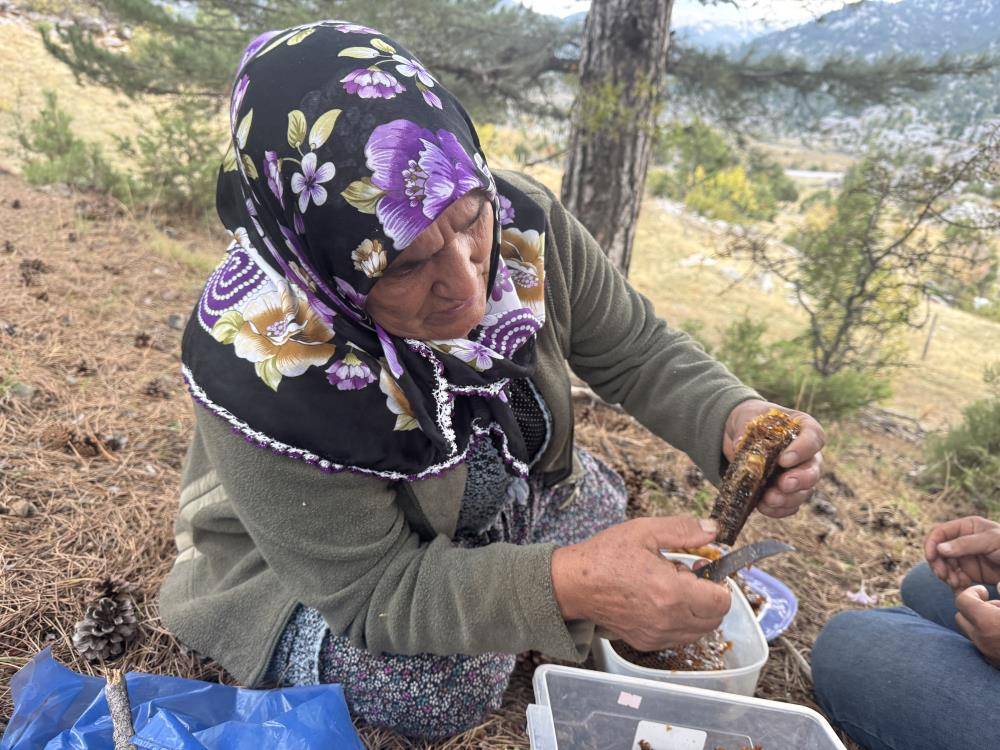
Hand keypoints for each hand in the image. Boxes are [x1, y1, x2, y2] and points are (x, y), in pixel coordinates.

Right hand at [551, 517, 731, 650]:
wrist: (573, 584)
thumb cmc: (605, 556)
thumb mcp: (645, 531)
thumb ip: (683, 530)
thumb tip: (712, 528)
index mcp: (672, 592)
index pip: (721, 601)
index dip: (719, 583)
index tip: (704, 568)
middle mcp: (668, 620)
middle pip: (714, 619)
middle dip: (709, 597)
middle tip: (687, 575)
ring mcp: (656, 635)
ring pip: (698, 632)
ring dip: (696, 611)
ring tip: (672, 589)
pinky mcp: (646, 642)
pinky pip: (678, 638)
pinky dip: (680, 623)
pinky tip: (660, 602)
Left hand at [723, 400, 824, 518]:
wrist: (741, 434)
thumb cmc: (751, 421)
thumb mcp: (747, 419)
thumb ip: (745, 431)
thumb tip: (739, 445)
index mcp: (803, 428)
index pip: (814, 437)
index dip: (803, 450)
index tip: (784, 460)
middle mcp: (807, 454)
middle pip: (814, 470)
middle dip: (800, 480)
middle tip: (783, 484)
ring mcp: (799, 475)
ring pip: (804, 492)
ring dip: (787, 499)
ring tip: (769, 499)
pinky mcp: (787, 493)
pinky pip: (790, 506)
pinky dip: (778, 509)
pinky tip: (763, 507)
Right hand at [926, 516, 999, 588]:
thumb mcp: (990, 541)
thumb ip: (965, 544)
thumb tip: (939, 549)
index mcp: (966, 527)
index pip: (940, 532)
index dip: (931, 544)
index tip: (931, 558)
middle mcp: (962, 541)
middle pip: (938, 551)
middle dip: (938, 564)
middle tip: (944, 576)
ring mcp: (965, 557)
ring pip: (944, 565)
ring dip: (945, 575)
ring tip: (956, 583)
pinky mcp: (970, 572)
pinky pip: (954, 577)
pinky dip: (954, 583)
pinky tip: (961, 587)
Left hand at [955, 585, 999, 666]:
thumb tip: (998, 585)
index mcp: (987, 623)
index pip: (962, 600)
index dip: (972, 592)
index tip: (985, 591)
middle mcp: (981, 639)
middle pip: (960, 616)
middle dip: (973, 608)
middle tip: (993, 606)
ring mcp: (986, 654)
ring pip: (971, 632)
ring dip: (980, 622)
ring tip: (999, 620)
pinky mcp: (992, 664)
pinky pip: (981, 645)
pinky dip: (986, 636)